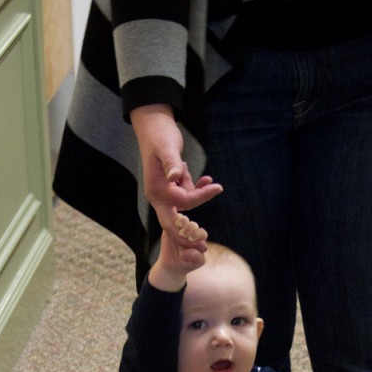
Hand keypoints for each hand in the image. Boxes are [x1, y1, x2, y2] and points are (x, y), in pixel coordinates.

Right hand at [130, 105, 222, 229]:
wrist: (153, 126)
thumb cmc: (160, 135)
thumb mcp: (167, 147)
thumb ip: (172, 164)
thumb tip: (176, 177)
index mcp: (156, 189)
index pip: (182, 202)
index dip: (200, 197)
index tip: (218, 188)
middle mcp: (158, 195)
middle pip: (173, 222)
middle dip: (188, 234)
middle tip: (204, 246)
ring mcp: (163, 193)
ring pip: (184, 206)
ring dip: (199, 196)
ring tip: (212, 183)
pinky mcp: (169, 187)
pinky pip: (185, 195)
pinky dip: (197, 189)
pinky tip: (209, 180)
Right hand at [149, 214, 208, 291]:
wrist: (171, 264)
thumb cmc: (186, 263)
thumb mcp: (195, 263)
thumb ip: (197, 257)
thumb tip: (192, 249)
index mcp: (200, 239)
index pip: (202, 233)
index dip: (197, 235)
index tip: (191, 240)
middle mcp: (192, 231)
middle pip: (193, 225)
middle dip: (189, 228)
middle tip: (183, 235)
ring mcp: (181, 228)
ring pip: (183, 220)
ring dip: (181, 222)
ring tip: (177, 228)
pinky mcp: (170, 226)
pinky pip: (172, 219)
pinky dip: (172, 220)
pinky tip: (170, 225)